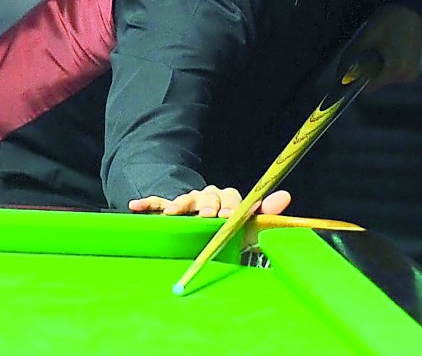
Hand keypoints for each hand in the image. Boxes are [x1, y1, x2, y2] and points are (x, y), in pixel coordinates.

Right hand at [128, 186, 291, 216]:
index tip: (228, 216)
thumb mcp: (247, 224)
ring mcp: (187, 202)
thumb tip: (286, 196)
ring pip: (185, 199)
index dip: (231, 206)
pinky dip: (146, 204)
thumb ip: (265, 213)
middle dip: (208, 205)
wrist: (200, 224)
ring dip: (181, 205)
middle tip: (208, 216)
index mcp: (227, 199)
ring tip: (175, 214)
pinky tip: (135, 206)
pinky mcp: (167, 208)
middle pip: (209, 195)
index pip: (232, 196)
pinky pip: (157, 203)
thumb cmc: (226, 227)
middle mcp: (208, 197)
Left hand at [344, 4, 421, 89]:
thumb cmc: (390, 21)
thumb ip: (351, 58)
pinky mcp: (411, 69)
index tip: (348, 71)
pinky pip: (391, 73)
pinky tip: (385, 51)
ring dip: (375, 68)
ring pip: (383, 79)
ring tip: (377, 49)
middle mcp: (406, 76)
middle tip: (364, 53)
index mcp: (396, 70)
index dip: (355, 79)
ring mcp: (410, 74)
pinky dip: (384, 65)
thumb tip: (340, 74)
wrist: (411, 9)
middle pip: (376, 83)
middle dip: (365, 71)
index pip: (368, 88)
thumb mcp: (366, 37)